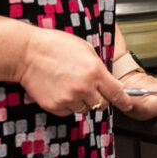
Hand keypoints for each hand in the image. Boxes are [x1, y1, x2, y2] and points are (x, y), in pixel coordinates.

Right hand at [15, 28, 133, 115]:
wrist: (28, 53)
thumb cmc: (55, 46)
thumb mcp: (85, 49)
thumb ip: (99, 67)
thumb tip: (109, 82)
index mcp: (94, 71)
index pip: (117, 93)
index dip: (125, 101)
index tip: (128, 105)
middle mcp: (84, 87)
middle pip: (102, 104)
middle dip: (100, 98)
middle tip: (90, 87)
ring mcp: (69, 99)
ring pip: (85, 109)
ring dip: (82, 101)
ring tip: (70, 84)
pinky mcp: (55, 106)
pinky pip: (69, 112)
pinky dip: (68, 104)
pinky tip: (61, 89)